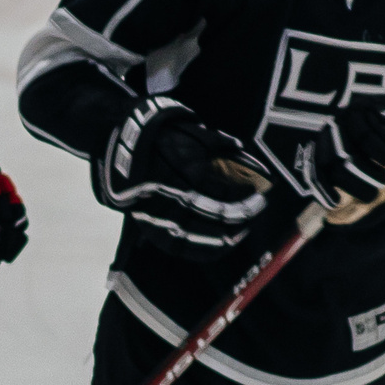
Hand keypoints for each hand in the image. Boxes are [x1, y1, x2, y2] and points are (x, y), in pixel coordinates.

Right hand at [93, 97, 269, 260]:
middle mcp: (173, 197)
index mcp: (184, 174)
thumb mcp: (192, 134)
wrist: (124, 152)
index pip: (225, 193)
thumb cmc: (164, 140)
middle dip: (242, 215)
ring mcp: (162, 216)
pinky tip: (222, 245)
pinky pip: (183, 250)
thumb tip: (244, 152)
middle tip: (257, 208)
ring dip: (228, 236)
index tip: (260, 192)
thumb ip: (220, 143)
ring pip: (202, 237)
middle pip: (217, 216)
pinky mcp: (154, 230)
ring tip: (243, 229)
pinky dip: (206, 251)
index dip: (246, 196)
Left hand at [289, 99, 384, 211]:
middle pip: (332, 165)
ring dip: (371, 171)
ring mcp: (343, 119)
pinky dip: (381, 149)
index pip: (316, 171)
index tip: (336, 203)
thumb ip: (357, 201)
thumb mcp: (374, 179)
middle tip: (375, 193)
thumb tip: (335, 221)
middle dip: (356, 186)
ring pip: (349, 153)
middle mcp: (330, 134)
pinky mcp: (360, 107)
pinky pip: (367, 136)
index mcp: (327, 151)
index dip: (322, 188)